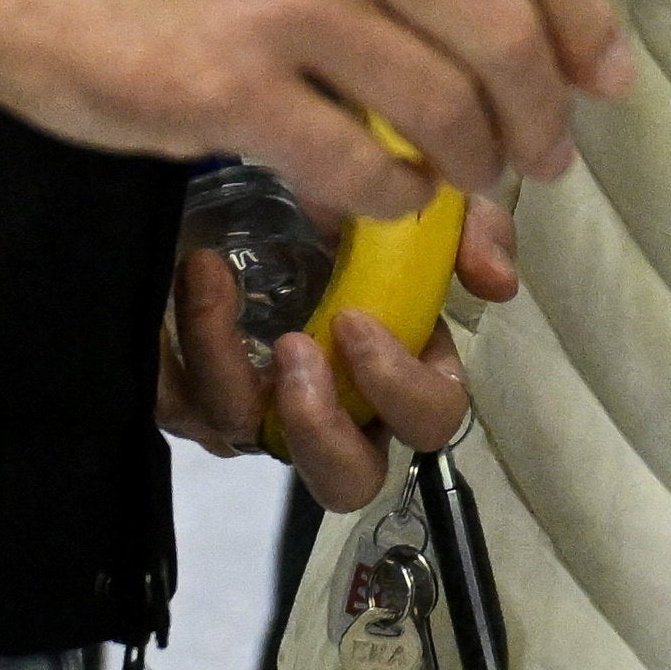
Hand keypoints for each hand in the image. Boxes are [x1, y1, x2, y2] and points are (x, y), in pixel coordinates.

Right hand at [0, 0, 631, 223]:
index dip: (583, 21)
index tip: (605, 77)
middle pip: (503, 32)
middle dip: (543, 112)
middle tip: (548, 155)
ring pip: (443, 105)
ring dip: (476, 159)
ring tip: (472, 176)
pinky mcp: (223, 85)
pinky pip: (356, 162)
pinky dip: (393, 190)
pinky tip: (389, 190)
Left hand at [156, 194, 526, 516]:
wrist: (247, 188)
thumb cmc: (342, 209)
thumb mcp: (414, 206)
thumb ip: (470, 235)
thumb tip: (497, 284)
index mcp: (399, 373)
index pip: (428, 420)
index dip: (397, 387)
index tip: (353, 320)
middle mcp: (333, 410)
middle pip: (347, 481)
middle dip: (320, 430)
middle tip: (294, 350)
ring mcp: (258, 412)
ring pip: (241, 436)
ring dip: (225, 362)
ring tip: (212, 279)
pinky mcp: (189, 395)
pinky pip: (176, 404)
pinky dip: (174, 345)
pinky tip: (185, 278)